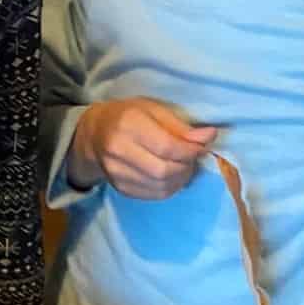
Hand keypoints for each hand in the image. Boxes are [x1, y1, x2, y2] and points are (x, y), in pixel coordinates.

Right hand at [68, 99, 216, 199]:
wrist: (94, 134)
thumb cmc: (128, 115)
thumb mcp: (153, 109)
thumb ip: (180, 126)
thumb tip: (209, 136)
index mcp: (128, 125)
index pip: (167, 146)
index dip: (191, 150)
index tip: (202, 146)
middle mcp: (118, 151)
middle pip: (164, 170)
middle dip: (187, 166)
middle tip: (192, 158)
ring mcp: (117, 173)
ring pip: (161, 186)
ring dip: (181, 179)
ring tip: (184, 166)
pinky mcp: (120, 188)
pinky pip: (154, 194)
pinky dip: (170, 187)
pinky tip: (172, 176)